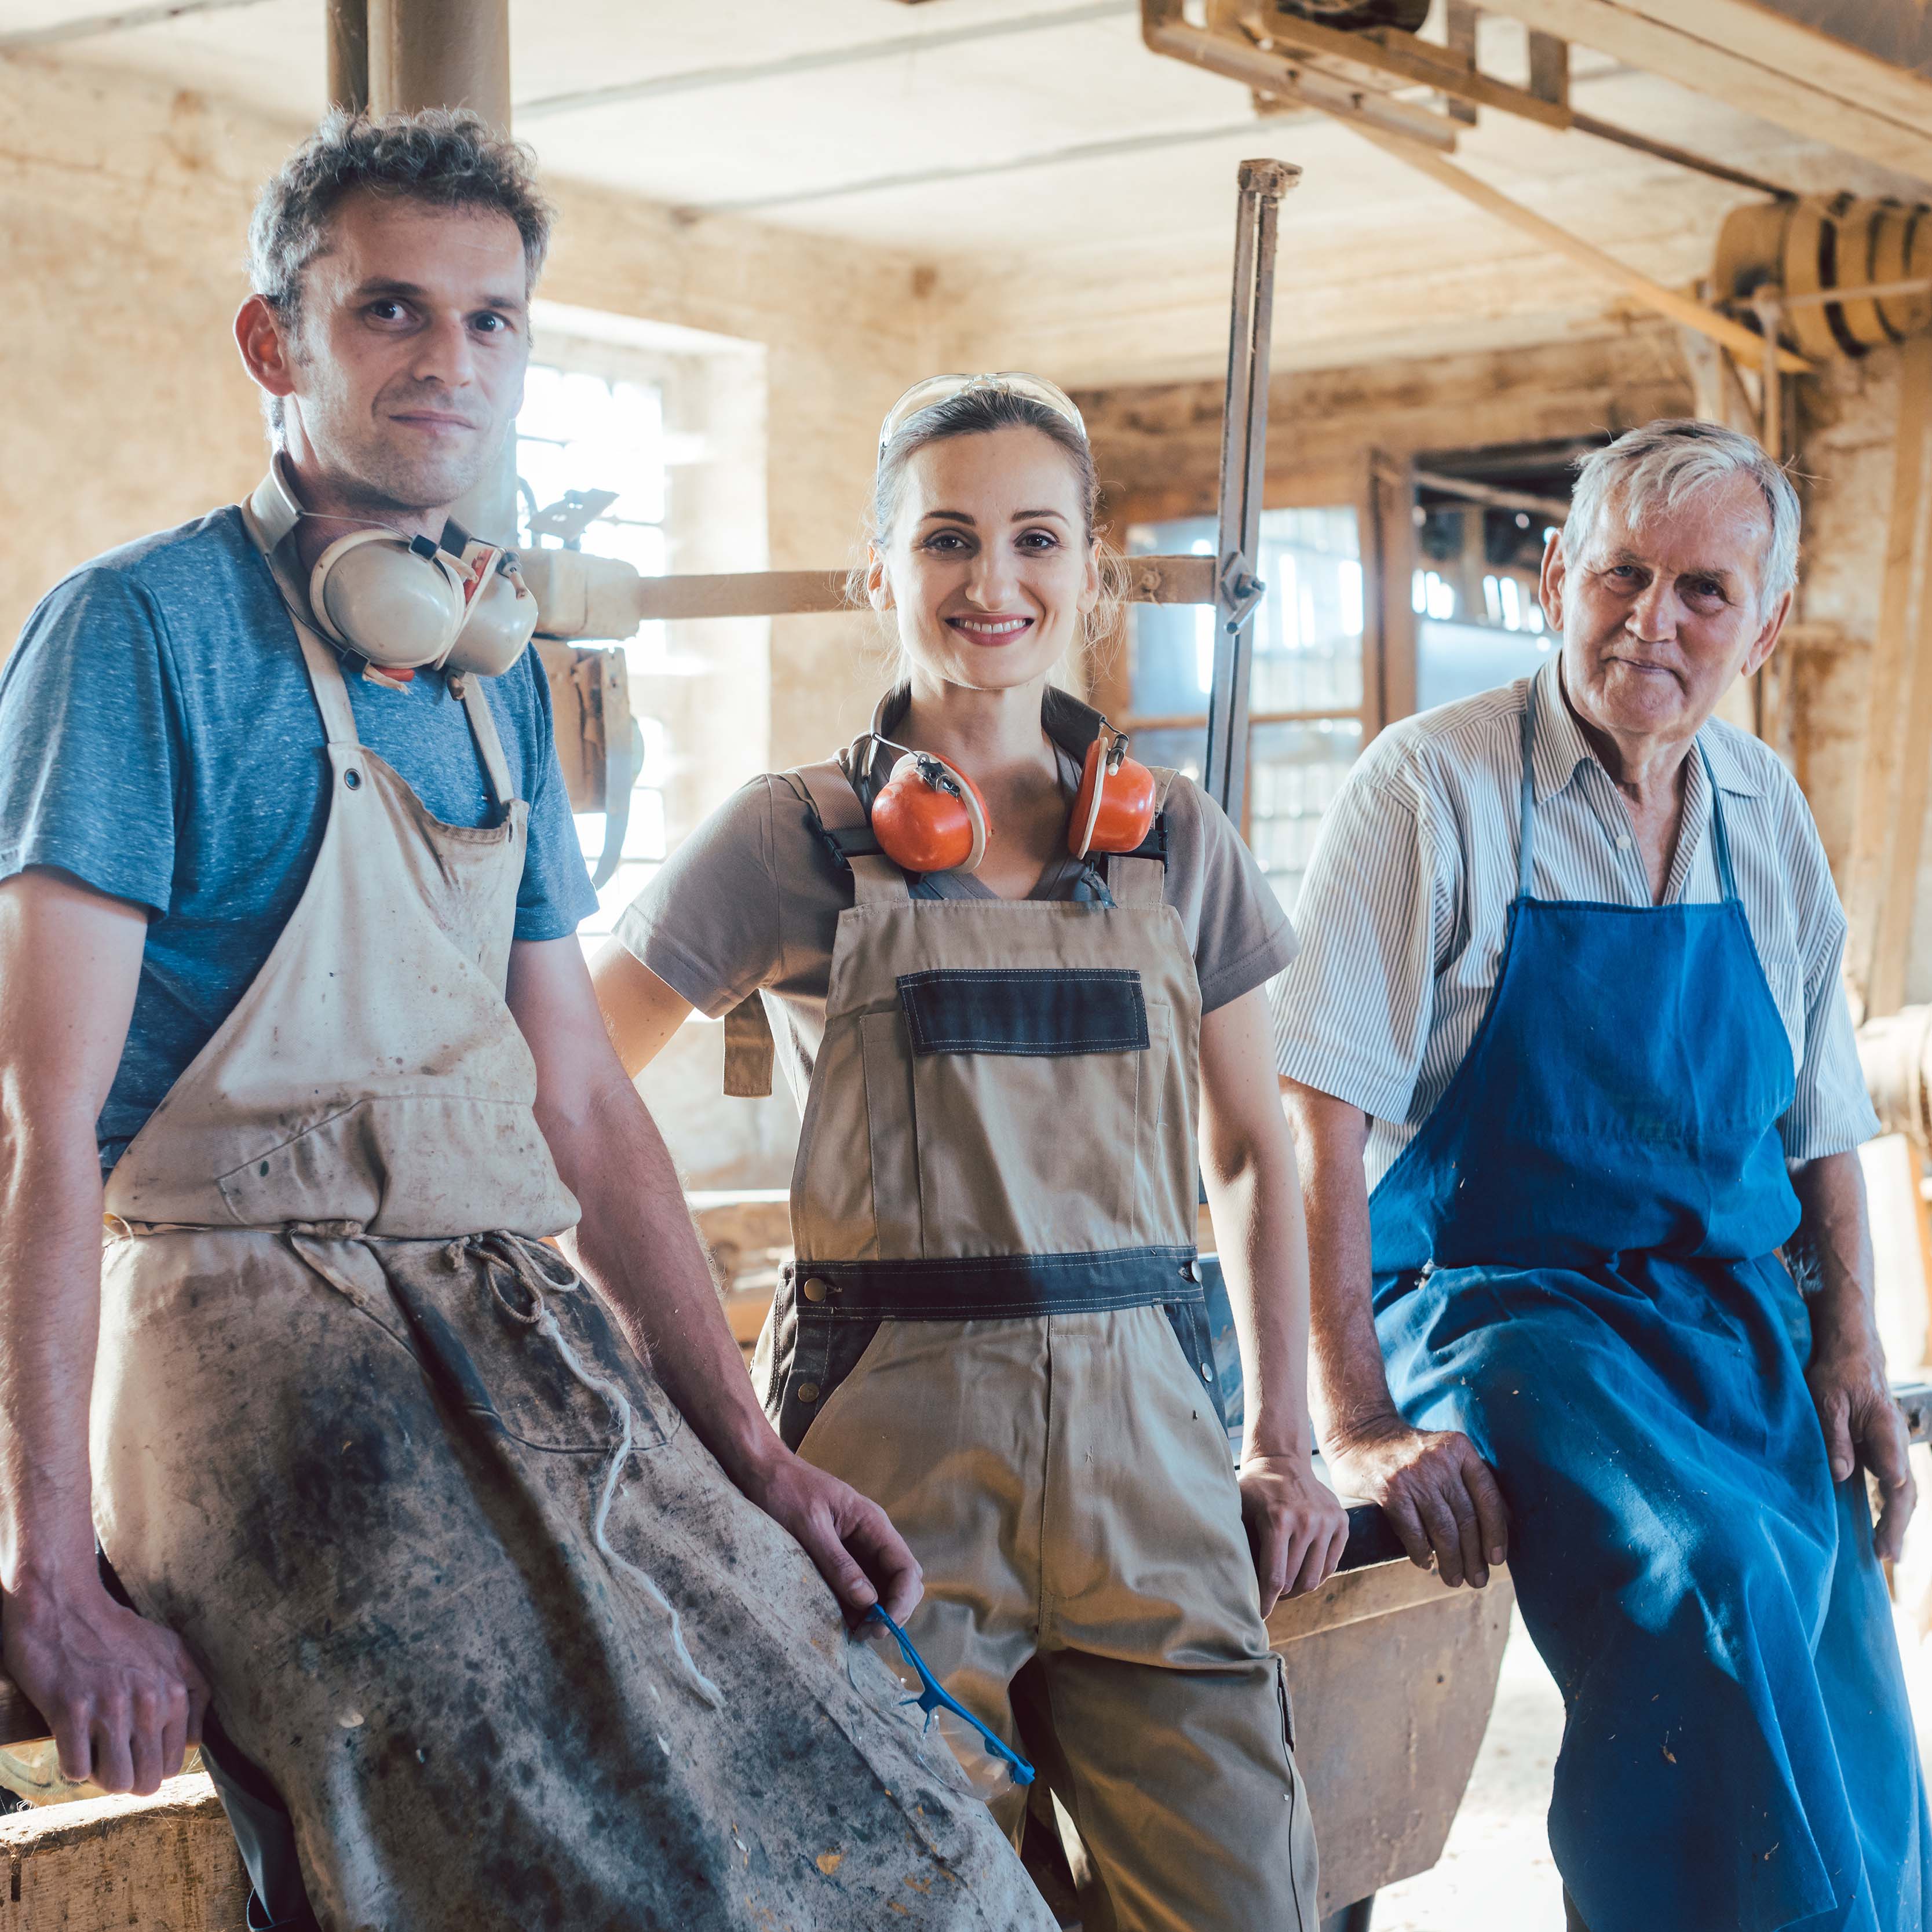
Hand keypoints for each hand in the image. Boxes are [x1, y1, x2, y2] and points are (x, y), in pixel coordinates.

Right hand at [2, 1573, 207, 1793]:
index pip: (174, 1763)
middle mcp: (149, 1702)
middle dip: (127, 1777)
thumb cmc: (117, 1631)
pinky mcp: (71, 1711)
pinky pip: (77, 1770)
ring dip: (99, 1776)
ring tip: (92, 1749)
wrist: (64, 1606)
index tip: (132, 1749)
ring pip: (116, 1782)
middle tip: (108, 1754)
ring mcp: (110, 1707)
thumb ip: (194, 1689)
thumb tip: (196, 1740)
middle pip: (147, 1781)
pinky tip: (70, 1741)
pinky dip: (71, 1765)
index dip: (150, 1765)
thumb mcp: (171, 1649)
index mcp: (175, 1692)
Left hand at [738, 1451, 922, 1624]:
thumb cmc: (784, 1491)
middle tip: (864, 1634)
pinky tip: (840, 1622)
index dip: (902, 1601)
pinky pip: (857, 1589)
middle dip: (891, 1611)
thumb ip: (838, 1563)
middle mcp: (871, 1538)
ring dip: (873, 1614)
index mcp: (872, 1524)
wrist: (761, 1472)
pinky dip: (854, 1609)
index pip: (906, 1567)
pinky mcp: (838, 1560)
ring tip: (851, 1634)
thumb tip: (867, 1600)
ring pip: (881, 1589)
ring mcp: (856, 1550)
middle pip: (900, 1582)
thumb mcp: (809, 1528)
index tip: (883, 1626)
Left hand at [1238, 1453, 1349, 1614]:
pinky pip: (1330, 1564)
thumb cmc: (1254, 1490)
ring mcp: (1326, 1521)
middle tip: (1269, 1598)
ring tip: (1285, 1587)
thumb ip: (1236, 1542)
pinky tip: (1301, 1571)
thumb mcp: (1238, 1509)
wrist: (1282, 1460)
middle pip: (1295, 1581)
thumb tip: (1222, 1582)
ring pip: (1315, 1577)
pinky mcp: (1341, 1521)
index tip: (1259, 1616)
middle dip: (1280, 1596)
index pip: (1274, 1577)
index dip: (1266, 1603)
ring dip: (1298, 1588)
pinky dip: (1316, 1574)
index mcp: (1278, 1520)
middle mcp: (1306, 1521)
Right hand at [1324, 1414, 1509, 1588]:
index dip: (1496, 1531)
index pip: (1487, 1495)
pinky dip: (1421, 1552)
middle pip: (1466, 1517)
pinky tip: (1426, 1563)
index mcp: (1458, 1449)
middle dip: (1474, 1555)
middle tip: (1478, 1579)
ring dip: (1452, 1561)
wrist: (1359, 1434)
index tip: (1497, 1559)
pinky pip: (1413, 1532)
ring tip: (1455, 1579)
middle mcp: (1438, 1459)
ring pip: (1443, 1529)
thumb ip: (1469, 1481)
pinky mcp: (1389, 1490)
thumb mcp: (1444, 1453)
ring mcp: (1413, 1475)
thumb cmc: (1408, 1453)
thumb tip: (1505, 1523)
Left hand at [1808, 1341, 1915, 1559]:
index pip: (1893, 1467)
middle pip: (1904, 1489)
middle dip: (1897, 1522)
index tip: (1885, 1519)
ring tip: (1886, 1552)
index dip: (1890, 1494)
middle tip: (1888, 1554)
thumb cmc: (1837, 1374)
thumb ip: (1835, 1435)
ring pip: (1903, 1491)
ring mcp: (1893, 1448)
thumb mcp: (1827, 1399)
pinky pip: (1893, 1486)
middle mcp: (1896, 1442)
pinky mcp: (1884, 1451)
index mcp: (1884, 1428)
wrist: (1852, 1353)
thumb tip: (1840, 1474)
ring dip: (1896, 1521)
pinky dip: (1891, 1509)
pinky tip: (1882, 1530)